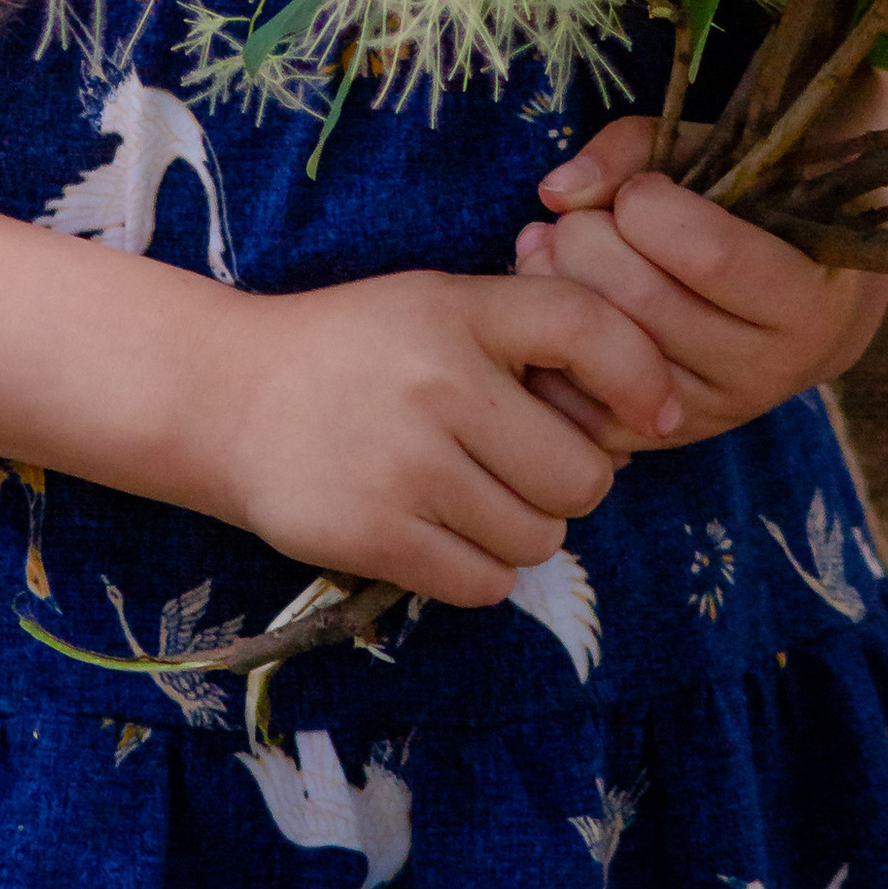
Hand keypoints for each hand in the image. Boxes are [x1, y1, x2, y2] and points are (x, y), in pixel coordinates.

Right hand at [196, 265, 683, 608]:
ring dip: (524, 529)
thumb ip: (528, 331)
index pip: (588, 328)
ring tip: (477, 495)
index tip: (659, 412)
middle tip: (529, 464)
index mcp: (458, 310)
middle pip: (582, 472)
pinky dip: (480, 570)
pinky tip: (446, 532)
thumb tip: (643, 398)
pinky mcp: (375, 536)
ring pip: (538, 537)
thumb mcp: (438, 304)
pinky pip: (485, 584)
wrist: (228, 397)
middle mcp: (437, 383)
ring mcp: (406, 465)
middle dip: (571, 479)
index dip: (642, 374)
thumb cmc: (357, 349)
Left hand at [512, 115, 887, 449]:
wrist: (807, 309)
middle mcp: (771, 370)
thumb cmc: (756, 212)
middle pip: (646, 303)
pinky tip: (557, 305)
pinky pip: (588, 407)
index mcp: (809, 300)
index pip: (710, 257)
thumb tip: (556, 192)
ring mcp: (719, 414)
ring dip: (561, 286)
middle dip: (589, 240)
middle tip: (580, 218)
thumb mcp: (721, 160)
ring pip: (611, 352)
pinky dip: (555, 350)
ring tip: (556, 249)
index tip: (639, 187)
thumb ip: (637, 152)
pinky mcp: (669, 437)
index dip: (649, 205)